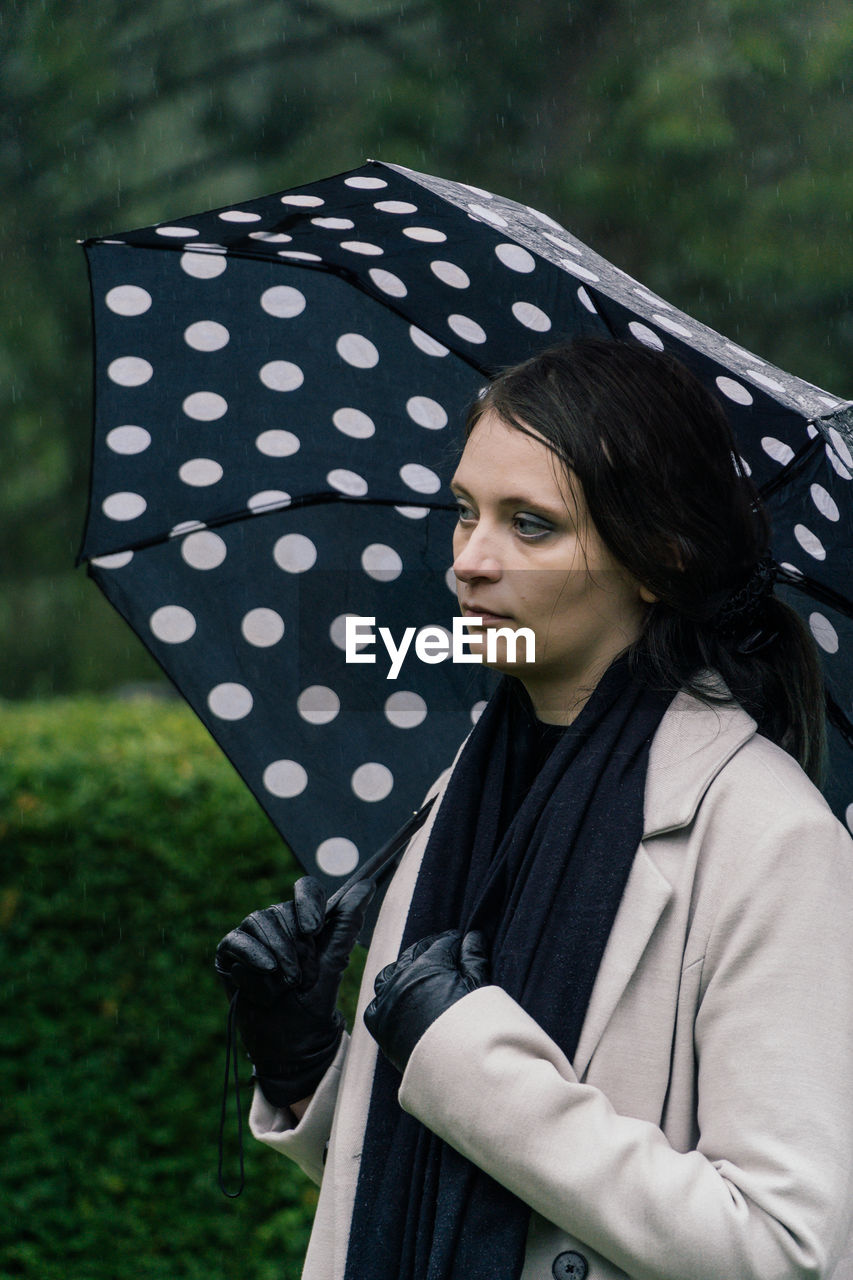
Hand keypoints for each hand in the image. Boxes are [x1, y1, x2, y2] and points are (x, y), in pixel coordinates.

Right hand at [215, 876, 373, 1105]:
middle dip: (295, 946)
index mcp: (305, 922)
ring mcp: (252, 937)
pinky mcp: (230, 953)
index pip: (306, 889)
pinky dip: (252, 955)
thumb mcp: (332, 966)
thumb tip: (366, 886)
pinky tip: (265, 970)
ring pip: (259, 921)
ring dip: (277, 954)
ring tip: (286, 983)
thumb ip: (346, 924)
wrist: (288, 1045)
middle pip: (282, 909)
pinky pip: (237, 940)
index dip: (308, 902)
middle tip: (302, 978)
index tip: (313, 928)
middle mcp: (278, 924)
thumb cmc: (312, 1007)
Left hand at [364, 929, 488, 1074]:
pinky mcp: (379, 1024)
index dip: (454, 944)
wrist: (455, 1069)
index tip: (462, 946)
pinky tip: (398, 1002)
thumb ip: (474, 958)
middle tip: (444, 959)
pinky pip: (376, 1003)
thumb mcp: (479, 988)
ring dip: (403, 972)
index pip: (442, 944)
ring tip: (419, 978)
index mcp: (429, 965)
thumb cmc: (473, 1026)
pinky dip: (386, 999)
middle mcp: (403, 978)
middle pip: (414, 955)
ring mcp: (388, 1000)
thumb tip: (473, 937)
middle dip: (430, 952)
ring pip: (390, 975)